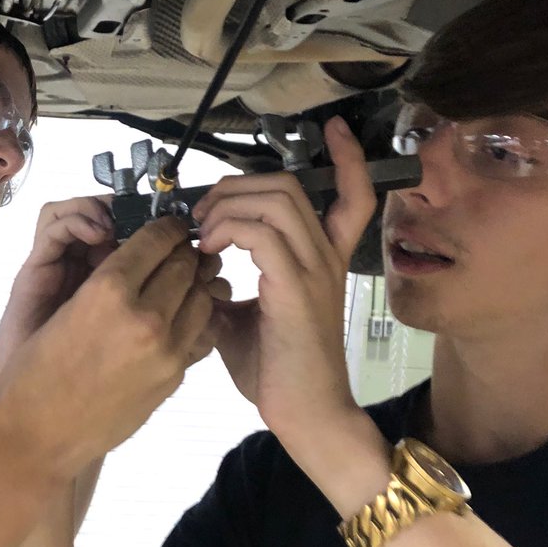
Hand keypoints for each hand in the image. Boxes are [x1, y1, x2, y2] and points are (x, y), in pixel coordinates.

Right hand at [0, 217, 214, 478]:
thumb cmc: (37, 366)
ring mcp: (166, 350)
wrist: (40, 432)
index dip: (164, 226)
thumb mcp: (65, 304)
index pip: (157, 238)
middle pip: (186, 263)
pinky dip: (199, 316)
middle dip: (181, 252)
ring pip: (204, 295)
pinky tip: (182, 316)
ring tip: (180, 282)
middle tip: (175, 249)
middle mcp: (143, 317)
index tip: (166, 224)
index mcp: (108, 290)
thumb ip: (109, 276)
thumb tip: (145, 249)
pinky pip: (204, 330)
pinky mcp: (175, 376)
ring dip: (195, 283)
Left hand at [191, 116, 375, 443]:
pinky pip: (263, 231)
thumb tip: (194, 271)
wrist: (306, 416)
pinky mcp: (297, 288)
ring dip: (229, 203)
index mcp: (320, 262)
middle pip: (291, 184)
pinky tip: (210, 249)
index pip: (353, 197)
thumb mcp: (241, 321)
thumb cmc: (277, 374)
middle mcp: (324, 258)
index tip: (333, 130)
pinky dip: (230, 228)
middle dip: (238, 184)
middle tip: (204, 212)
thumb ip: (224, 288)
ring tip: (204, 231)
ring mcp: (314, 270)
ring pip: (277, 198)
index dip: (347, 159)